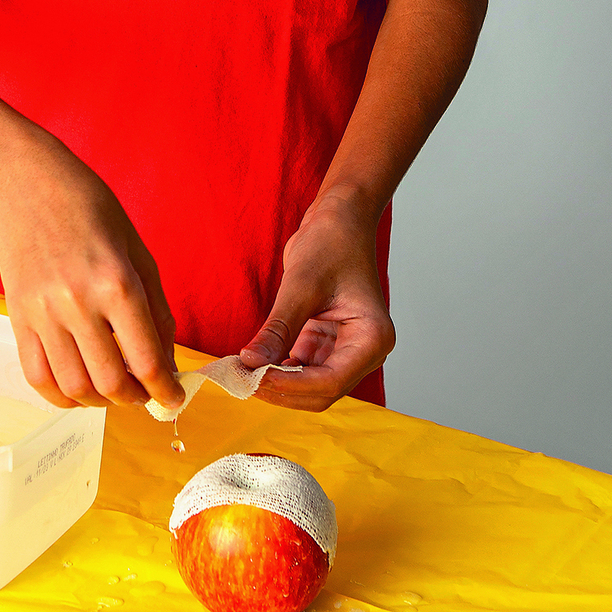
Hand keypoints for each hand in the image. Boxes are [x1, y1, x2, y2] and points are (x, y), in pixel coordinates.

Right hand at [0, 138, 184, 412]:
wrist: (24, 180)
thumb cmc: (88, 205)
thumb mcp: (137, 249)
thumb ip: (155, 308)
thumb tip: (165, 362)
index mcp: (116, 282)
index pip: (147, 361)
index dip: (166, 391)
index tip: (174, 399)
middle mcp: (78, 303)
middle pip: (111, 384)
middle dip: (136, 399)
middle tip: (145, 393)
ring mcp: (42, 313)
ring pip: (75, 388)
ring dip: (101, 403)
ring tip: (114, 390)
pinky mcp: (17, 317)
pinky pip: (37, 377)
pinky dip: (62, 396)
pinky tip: (80, 388)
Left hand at [238, 198, 395, 410]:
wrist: (338, 220)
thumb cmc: (332, 242)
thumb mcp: (301, 285)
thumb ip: (278, 329)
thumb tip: (250, 363)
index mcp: (373, 338)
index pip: (331, 381)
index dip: (289, 386)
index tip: (252, 377)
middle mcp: (365, 351)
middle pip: (321, 391)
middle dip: (280, 388)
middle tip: (239, 377)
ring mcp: (346, 349)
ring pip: (309, 385)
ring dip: (276, 382)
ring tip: (241, 371)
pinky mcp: (326, 343)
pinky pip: (301, 368)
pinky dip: (277, 368)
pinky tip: (253, 362)